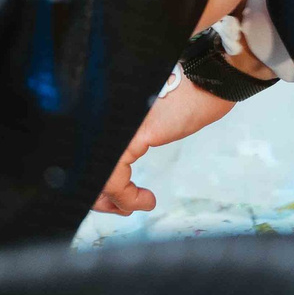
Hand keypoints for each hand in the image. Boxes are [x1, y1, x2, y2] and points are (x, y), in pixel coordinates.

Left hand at [95, 79, 233, 214]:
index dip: (97, 185)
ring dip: (115, 200)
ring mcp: (114, 129)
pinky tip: (144, 200)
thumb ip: (129, 142)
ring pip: (98, 177)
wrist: (207, 86)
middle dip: (102, 198)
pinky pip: (114, 177)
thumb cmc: (185, 101)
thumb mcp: (148, 125)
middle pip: (86, 170)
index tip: (113, 201)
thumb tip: (115, 177)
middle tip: (121, 209)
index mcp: (108, 118)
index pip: (87, 158)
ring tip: (132, 206)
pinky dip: (126, 195)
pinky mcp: (128, 138)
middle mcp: (103, 121)